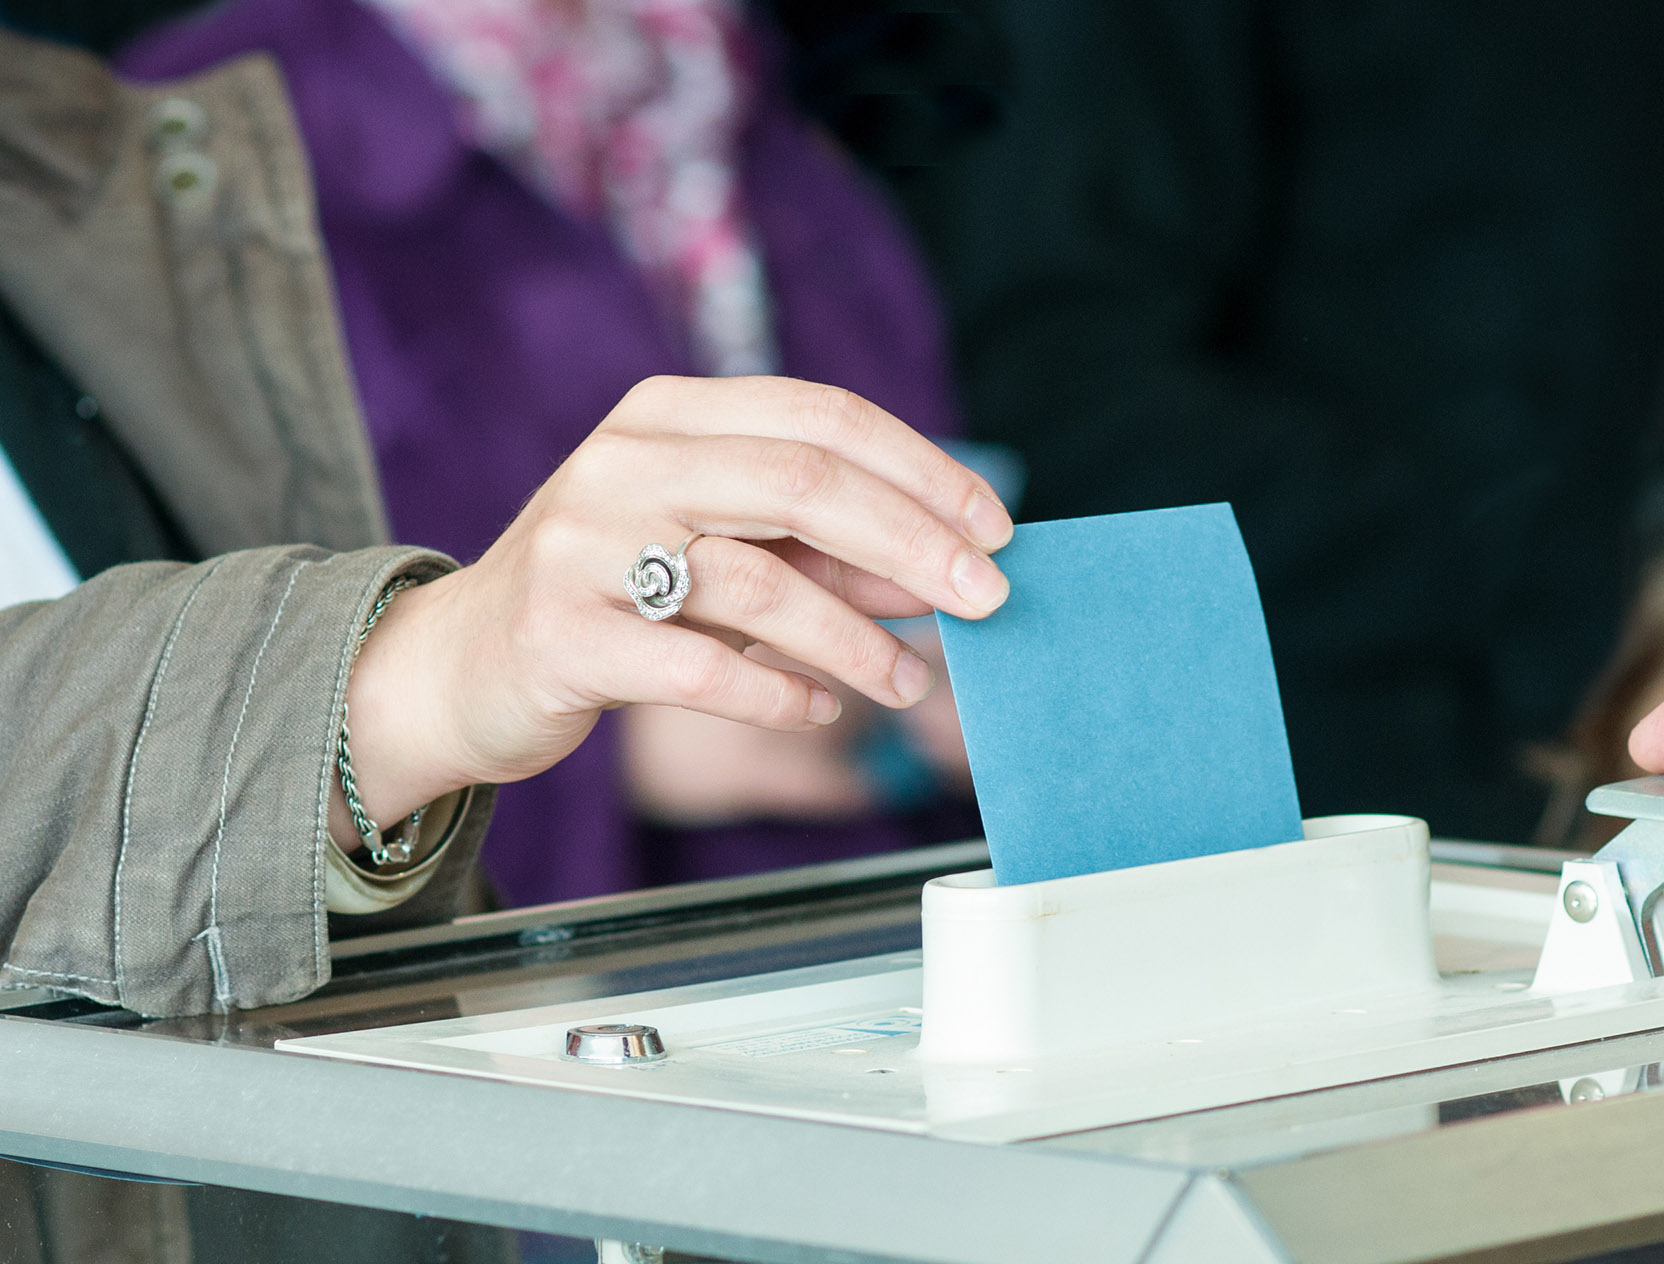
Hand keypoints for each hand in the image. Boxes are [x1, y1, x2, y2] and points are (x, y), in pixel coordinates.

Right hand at [332, 376, 1011, 845]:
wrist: (459, 665)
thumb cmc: (616, 597)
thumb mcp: (721, 552)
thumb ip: (826, 553)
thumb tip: (949, 572)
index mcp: (669, 415)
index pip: (822, 416)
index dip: (922, 470)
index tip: (995, 528)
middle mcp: (623, 462)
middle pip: (803, 484)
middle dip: (914, 544)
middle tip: (987, 601)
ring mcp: (584, 546)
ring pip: (759, 582)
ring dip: (856, 640)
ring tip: (908, 681)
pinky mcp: (562, 636)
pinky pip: (702, 667)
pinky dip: (779, 691)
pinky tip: (821, 707)